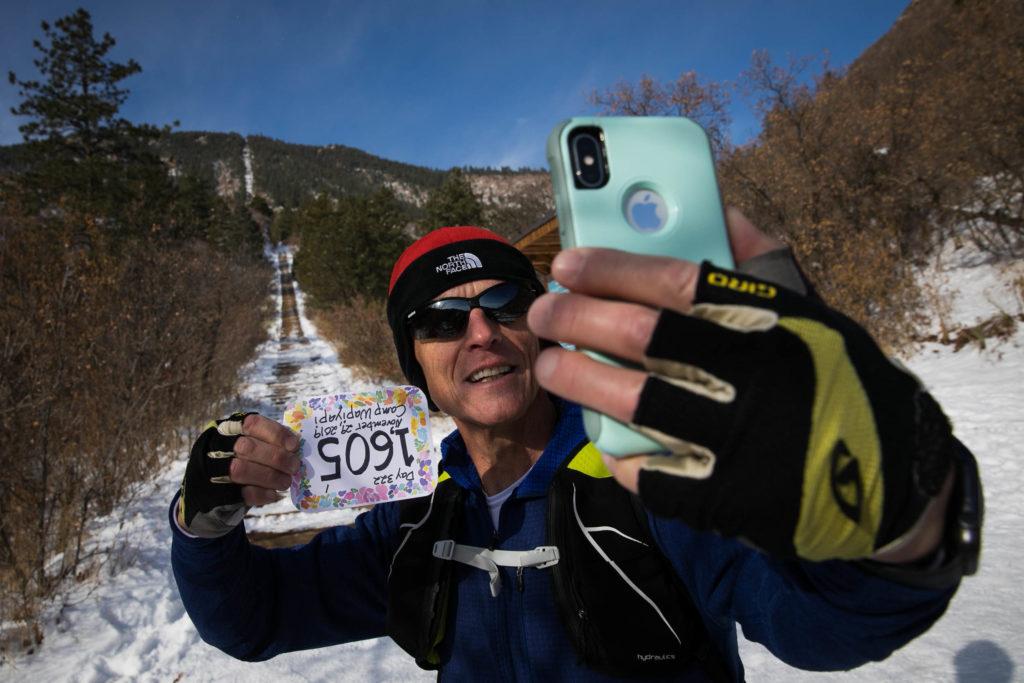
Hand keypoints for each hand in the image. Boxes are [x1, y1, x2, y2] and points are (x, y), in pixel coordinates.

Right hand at [178, 413, 299, 537]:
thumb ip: (269, 442)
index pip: (252, 424)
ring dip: (270, 476)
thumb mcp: (252, 444)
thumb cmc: (242, 460)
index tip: (294, 445)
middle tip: (294, 466)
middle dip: (276, 457)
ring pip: (240, 470)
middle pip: (247, 447)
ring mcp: (213, 469)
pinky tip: (273, 494)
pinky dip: (261, 494)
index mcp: (230, 428)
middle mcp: (218, 446)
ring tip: (286, 482)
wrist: (210, 490)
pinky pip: (239, 493)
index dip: (275, 433)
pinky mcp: (216, 492)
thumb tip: (296, 446)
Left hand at [527, 210, 953, 561]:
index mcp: (768, 321)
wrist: (894, 479)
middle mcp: (746, 375)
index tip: (567, 262)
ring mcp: (732, 440)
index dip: (610, 268)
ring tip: (548, 364)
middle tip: (543, 311)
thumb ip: (760, 262)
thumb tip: (713, 208)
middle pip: (637, 337)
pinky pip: (646, 472)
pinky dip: (615, 450)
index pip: (672, 280)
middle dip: (574, 318)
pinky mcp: (722, 497)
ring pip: (629, 401)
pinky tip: (600, 433)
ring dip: (575, 378)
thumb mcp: (813, 313)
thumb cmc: (840, 382)